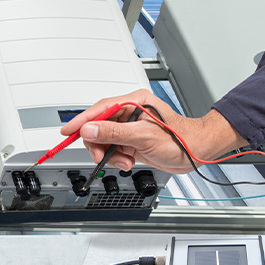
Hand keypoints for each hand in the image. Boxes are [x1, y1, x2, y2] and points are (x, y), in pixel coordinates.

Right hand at [57, 90, 245, 175]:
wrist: (196, 153)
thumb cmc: (180, 139)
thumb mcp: (143, 136)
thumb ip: (113, 133)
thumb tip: (89, 129)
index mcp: (133, 102)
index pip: (100, 109)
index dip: (82, 121)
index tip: (67, 131)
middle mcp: (130, 113)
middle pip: (99, 126)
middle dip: (99, 144)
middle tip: (103, 156)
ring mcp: (130, 128)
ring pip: (105, 140)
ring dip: (110, 154)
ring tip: (124, 161)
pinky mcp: (132, 141)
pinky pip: (114, 149)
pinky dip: (117, 159)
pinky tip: (128, 162)